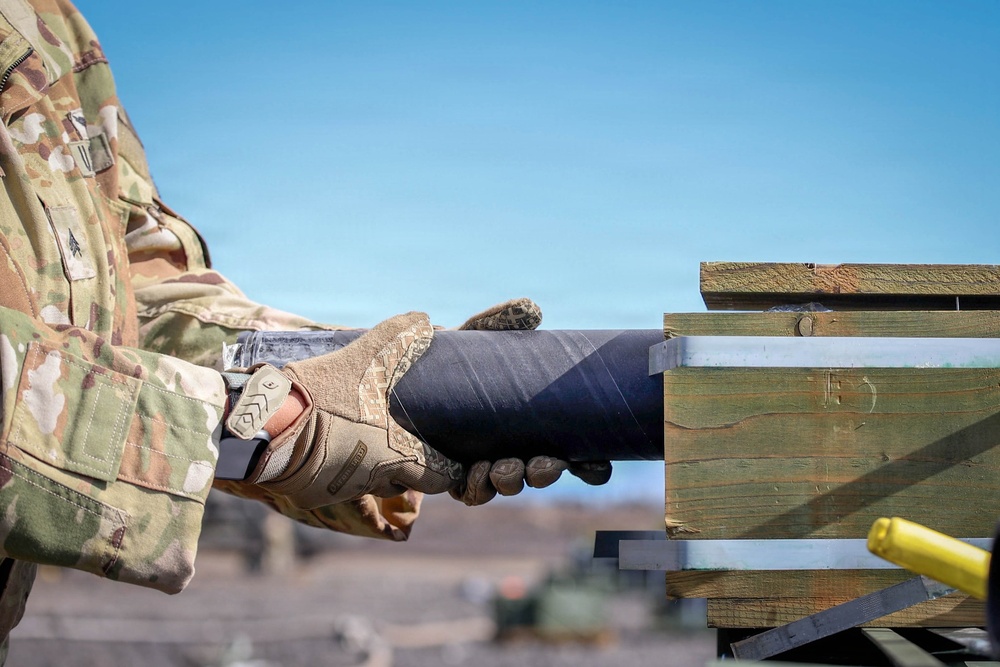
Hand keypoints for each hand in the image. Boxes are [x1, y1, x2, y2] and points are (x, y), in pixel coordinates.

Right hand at [247, 312, 462, 509]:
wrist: (265, 426)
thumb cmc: (322, 397)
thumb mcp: (361, 362)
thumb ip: (395, 340)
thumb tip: (424, 318)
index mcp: (394, 455)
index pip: (440, 478)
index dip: (449, 470)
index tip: (450, 460)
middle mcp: (373, 480)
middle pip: (404, 483)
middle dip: (409, 469)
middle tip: (407, 445)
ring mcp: (342, 491)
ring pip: (371, 486)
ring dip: (374, 471)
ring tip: (369, 444)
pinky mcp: (313, 494)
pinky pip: (337, 487)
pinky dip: (341, 472)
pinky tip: (334, 449)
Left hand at [448, 298, 612, 504]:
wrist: (398, 377)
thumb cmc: (450, 360)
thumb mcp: (474, 340)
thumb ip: (498, 322)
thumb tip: (533, 310)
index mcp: (533, 422)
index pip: (574, 452)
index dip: (592, 465)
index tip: (598, 462)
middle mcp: (514, 447)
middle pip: (543, 473)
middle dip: (547, 474)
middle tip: (545, 463)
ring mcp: (485, 463)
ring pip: (510, 484)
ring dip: (513, 481)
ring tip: (505, 466)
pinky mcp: (451, 475)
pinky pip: (471, 493)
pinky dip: (478, 487)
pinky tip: (476, 470)